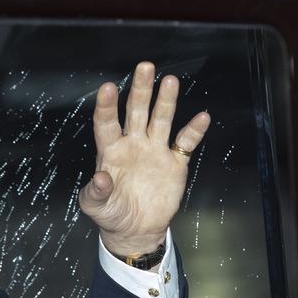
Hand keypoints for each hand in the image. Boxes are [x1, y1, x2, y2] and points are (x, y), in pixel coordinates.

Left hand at [78, 61, 210, 257]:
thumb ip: (96, 192)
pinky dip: (194, 130)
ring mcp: (154, 151)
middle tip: (145, 67)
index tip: (109, 87)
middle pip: (136, 112)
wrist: (135, 229)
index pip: (107, 123)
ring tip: (170, 81)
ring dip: (165, 101)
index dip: (107, 106)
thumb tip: (101, 178)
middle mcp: (133, 145)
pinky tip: (202, 117)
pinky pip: (185, 143)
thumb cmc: (110, 214)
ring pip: (161, 120)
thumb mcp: (95, 206)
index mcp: (110, 151)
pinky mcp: (174, 163)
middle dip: (141, 90)